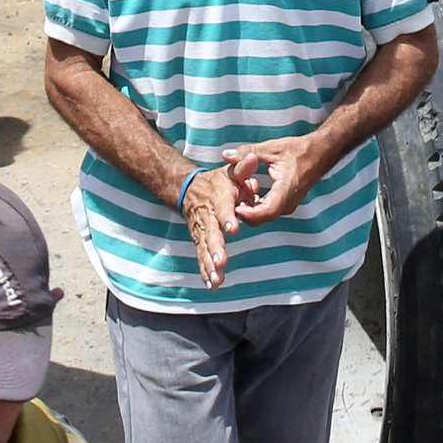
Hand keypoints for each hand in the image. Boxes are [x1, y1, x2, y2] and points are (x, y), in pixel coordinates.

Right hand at [177, 164, 237, 289]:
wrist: (189, 189)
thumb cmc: (218, 182)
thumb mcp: (231, 171)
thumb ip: (243, 167)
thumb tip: (254, 157)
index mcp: (218, 198)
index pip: (222, 208)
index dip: (227, 217)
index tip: (234, 229)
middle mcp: (207, 216)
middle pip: (211, 234)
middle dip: (216, 249)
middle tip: (222, 263)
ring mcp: (201, 231)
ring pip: (205, 249)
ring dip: (210, 265)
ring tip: (218, 280)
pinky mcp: (199, 241)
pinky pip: (201, 257)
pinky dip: (205, 271)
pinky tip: (212, 285)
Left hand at [226, 134, 331, 226]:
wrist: (320, 153)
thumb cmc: (299, 149)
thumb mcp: (272, 147)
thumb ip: (248, 153)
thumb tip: (226, 156)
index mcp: (287, 187)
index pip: (268, 210)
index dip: (250, 213)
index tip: (235, 208)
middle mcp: (289, 201)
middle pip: (263, 217)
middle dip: (244, 213)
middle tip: (228, 201)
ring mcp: (289, 204)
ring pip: (265, 216)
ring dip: (249, 209)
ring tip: (236, 195)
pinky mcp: (286, 203)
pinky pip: (269, 210)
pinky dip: (256, 206)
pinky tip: (247, 193)